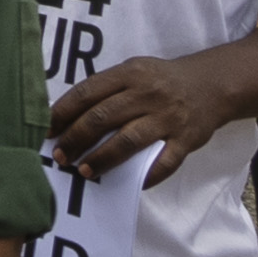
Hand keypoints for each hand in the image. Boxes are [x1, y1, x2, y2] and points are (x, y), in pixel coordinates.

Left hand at [53, 50, 256, 186]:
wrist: (211, 85)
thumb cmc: (159, 80)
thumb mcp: (132, 72)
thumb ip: (104, 89)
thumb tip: (65, 115)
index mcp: (128, 74)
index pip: (86, 93)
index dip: (62, 113)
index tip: (46, 130)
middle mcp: (147, 94)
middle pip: (102, 118)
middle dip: (76, 139)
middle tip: (60, 156)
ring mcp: (168, 118)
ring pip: (128, 141)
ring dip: (102, 158)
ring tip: (84, 171)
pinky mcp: (186, 140)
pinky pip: (164, 162)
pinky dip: (146, 175)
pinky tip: (130, 184)